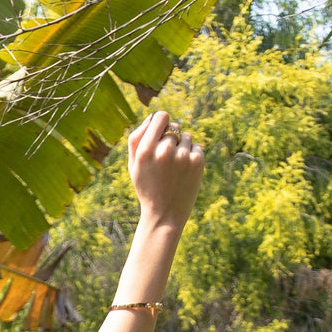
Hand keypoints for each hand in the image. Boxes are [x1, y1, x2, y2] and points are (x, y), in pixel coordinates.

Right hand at [128, 110, 203, 231]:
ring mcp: (182, 156)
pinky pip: (196, 147)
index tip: (161, 132)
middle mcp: (164, 151)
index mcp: (145, 150)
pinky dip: (191, 156)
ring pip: (186, 136)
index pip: (161, 116)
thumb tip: (153, 116)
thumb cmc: (147, 187)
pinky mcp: (197, 161)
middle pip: (174, 126)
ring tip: (174, 168)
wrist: (164, 215)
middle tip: (166, 160)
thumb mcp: (133, 165)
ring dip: (182, 147)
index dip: (162, 122)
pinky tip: (184, 172)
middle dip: (171, 138)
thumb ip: (137, 138)